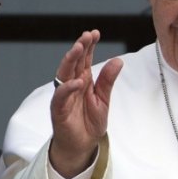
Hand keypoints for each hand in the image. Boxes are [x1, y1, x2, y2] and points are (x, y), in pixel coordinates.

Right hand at [48, 29, 122, 178]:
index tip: (95, 33)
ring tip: (79, 48)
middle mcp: (72, 84)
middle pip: (73, 62)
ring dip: (70, 60)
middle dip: (79, 47)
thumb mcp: (104, 99)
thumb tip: (118, 60)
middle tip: (86, 35)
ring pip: (64, 74)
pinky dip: (68, 88)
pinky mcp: (59, 109)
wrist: (82, 145)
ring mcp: (64, 96)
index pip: (84, 59)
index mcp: (83, 80)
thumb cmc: (89, 122)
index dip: (89, 45)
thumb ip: (108, 80)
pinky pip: (61, 96)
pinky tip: (78, 81)